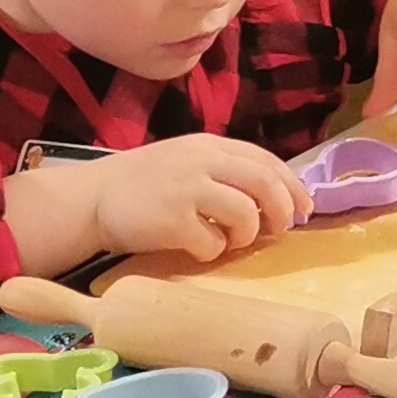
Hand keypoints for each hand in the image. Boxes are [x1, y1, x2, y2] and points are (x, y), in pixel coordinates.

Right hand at [83, 136, 305, 267]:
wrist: (92, 199)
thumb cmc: (143, 185)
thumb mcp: (186, 161)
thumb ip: (224, 170)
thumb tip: (274, 198)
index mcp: (210, 145)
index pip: (266, 161)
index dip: (292, 186)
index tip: (305, 208)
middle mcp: (202, 161)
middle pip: (265, 184)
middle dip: (282, 211)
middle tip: (280, 231)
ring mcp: (187, 189)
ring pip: (245, 214)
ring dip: (246, 235)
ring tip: (230, 241)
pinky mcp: (172, 220)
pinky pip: (212, 243)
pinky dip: (212, 252)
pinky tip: (197, 248)